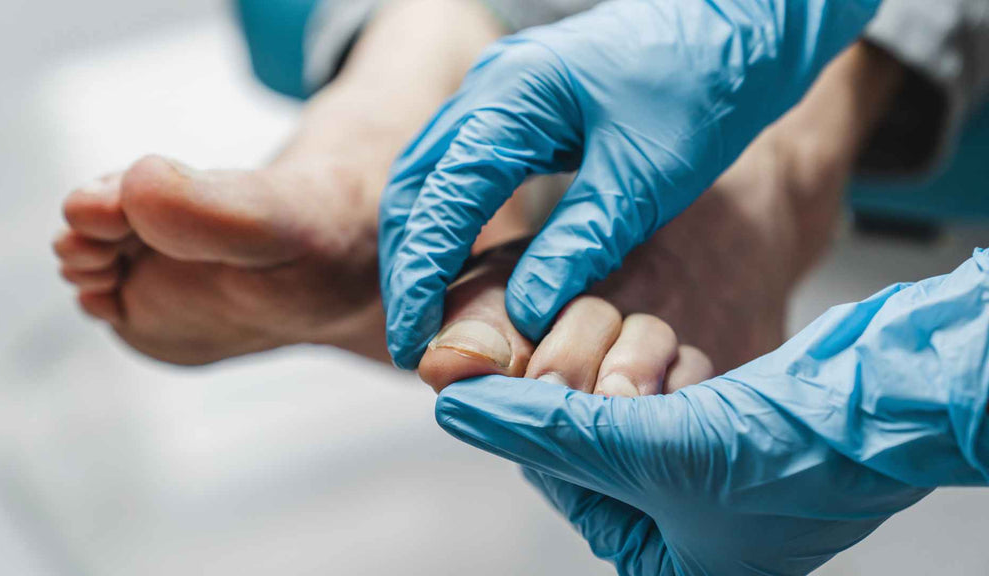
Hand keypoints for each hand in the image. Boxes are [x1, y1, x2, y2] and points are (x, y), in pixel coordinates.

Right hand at [379, 0, 881, 367]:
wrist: (738, 28)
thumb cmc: (701, 89)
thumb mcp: (645, 177)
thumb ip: (580, 242)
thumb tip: (525, 313)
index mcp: (514, 96)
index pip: (442, 196)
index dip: (421, 275)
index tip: (414, 340)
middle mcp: (489, 88)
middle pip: (416, 186)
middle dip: (408, 266)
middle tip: (413, 339)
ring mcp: (498, 93)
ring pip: (430, 178)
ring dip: (423, 247)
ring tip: (429, 314)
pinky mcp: (516, 109)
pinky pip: (461, 170)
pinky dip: (451, 223)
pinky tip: (463, 268)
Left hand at [435, 250, 988, 574]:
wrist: (893, 400)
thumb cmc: (798, 455)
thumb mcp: (654, 450)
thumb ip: (548, 428)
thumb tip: (460, 408)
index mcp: (662, 566)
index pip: (558, 482)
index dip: (545, 425)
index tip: (523, 374)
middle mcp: (677, 526)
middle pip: (586, 438)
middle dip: (604, 395)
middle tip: (631, 381)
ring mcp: (698, 471)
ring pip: (620, 398)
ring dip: (644, 370)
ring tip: (685, 382)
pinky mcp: (720, 422)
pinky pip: (661, 379)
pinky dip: (674, 362)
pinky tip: (706, 372)